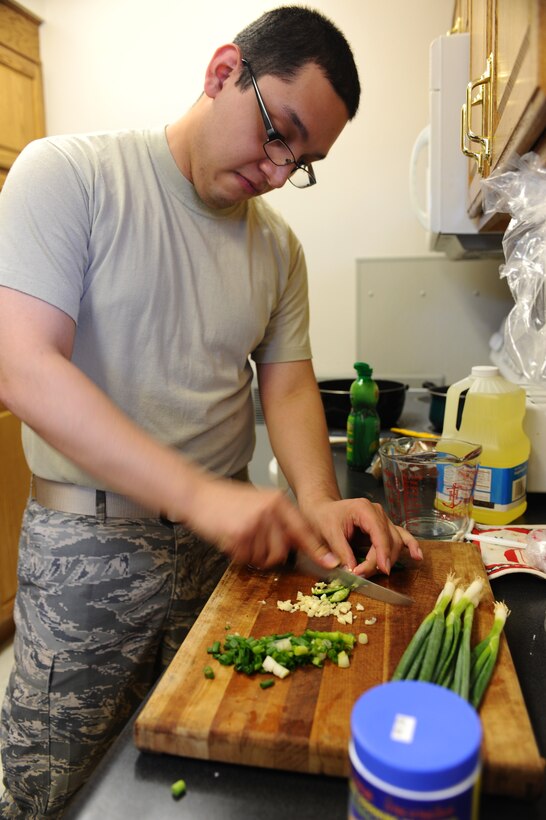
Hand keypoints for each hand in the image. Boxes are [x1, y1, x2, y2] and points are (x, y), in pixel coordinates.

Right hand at [181, 475, 339, 570]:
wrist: (198, 494)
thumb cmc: (227, 501)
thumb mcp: (259, 502)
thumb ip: (279, 520)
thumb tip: (298, 543)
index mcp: (278, 501)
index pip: (303, 530)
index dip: (317, 549)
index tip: (331, 563)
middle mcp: (270, 510)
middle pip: (282, 551)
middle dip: (270, 557)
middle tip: (254, 547)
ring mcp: (255, 522)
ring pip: (264, 557)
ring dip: (251, 556)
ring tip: (239, 538)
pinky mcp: (239, 534)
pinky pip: (246, 558)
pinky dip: (238, 555)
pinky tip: (229, 538)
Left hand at [300, 497, 422, 577]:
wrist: (321, 509)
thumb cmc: (322, 517)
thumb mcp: (327, 533)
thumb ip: (340, 551)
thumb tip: (352, 571)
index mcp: (364, 509)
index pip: (379, 533)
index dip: (380, 553)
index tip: (380, 570)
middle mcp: (378, 512)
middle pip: (388, 540)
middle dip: (379, 560)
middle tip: (363, 575)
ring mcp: (383, 520)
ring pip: (395, 543)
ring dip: (388, 559)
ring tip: (377, 572)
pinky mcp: (384, 528)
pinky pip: (401, 536)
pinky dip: (410, 546)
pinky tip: (417, 556)